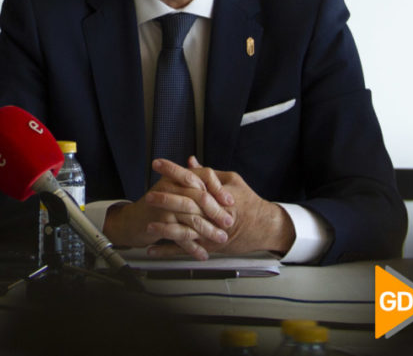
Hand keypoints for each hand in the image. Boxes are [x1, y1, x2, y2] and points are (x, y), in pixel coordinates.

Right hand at [103, 157, 234, 259]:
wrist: (133, 221)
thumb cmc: (156, 205)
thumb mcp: (174, 188)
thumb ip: (194, 182)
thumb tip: (219, 180)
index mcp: (176, 177)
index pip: (203, 175)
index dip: (218, 187)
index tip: (230, 200)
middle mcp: (170, 187)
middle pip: (200, 197)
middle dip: (217, 212)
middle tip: (228, 223)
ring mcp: (164, 205)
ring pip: (193, 217)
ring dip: (209, 231)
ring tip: (220, 239)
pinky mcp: (160, 222)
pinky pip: (181, 235)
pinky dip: (193, 246)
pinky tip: (202, 252)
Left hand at [146, 158, 295, 257]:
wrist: (265, 227)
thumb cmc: (249, 203)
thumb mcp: (232, 180)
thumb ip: (209, 173)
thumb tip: (190, 161)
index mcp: (215, 193)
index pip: (191, 177)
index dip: (172, 170)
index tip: (157, 164)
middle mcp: (212, 211)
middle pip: (186, 203)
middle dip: (165, 199)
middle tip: (149, 196)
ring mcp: (210, 230)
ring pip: (184, 230)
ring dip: (164, 228)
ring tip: (147, 226)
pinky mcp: (209, 245)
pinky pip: (185, 249)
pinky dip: (167, 251)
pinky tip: (153, 250)